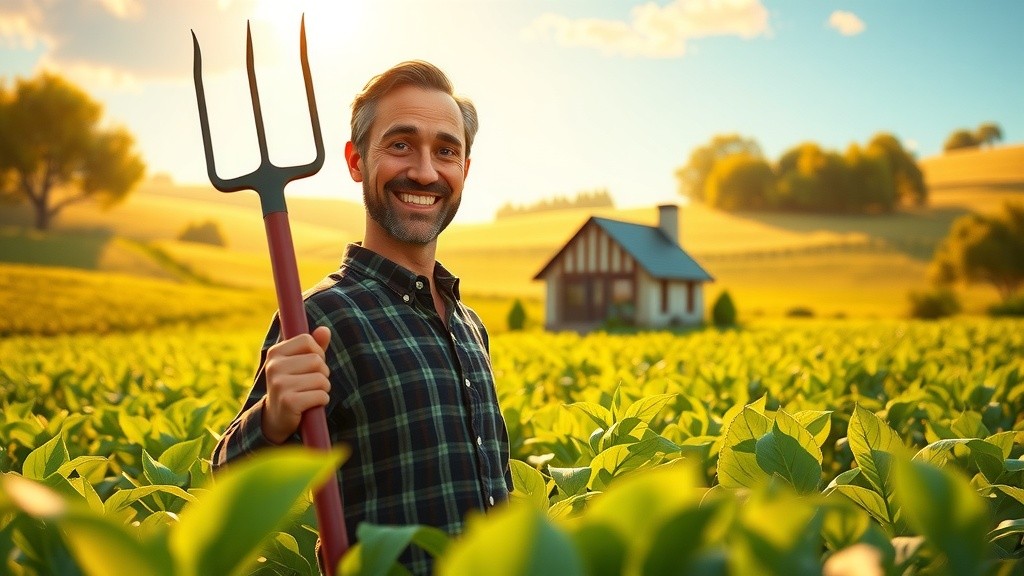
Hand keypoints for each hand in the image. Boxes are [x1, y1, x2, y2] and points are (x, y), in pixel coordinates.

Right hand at [261, 325, 331, 444]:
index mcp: (275, 352)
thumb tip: (325, 330)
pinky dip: (322, 400)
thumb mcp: (299, 363)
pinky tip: (311, 405)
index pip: (307, 341)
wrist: (276, 418)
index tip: (310, 366)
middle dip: (322, 373)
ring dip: (323, 388)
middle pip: (317, 360)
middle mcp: (274, 366)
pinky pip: (320, 395)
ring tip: (310, 394)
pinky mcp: (288, 402)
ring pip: (321, 378)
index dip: (317, 353)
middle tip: (310, 384)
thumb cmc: (292, 385)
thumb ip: (313, 347)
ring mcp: (279, 384)